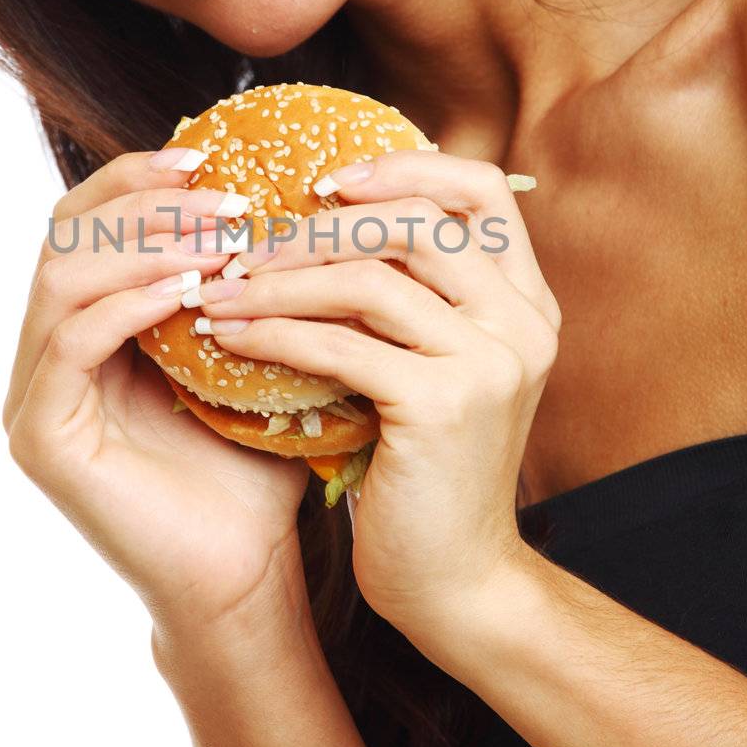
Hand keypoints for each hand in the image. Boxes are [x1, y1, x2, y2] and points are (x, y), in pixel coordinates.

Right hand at [1, 151, 309, 641]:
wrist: (247, 574)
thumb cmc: (256, 466)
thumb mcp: (251, 352)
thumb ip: (240, 281)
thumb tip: (272, 186)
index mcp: (85, 327)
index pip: (86, 221)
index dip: (136, 177)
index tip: (210, 152)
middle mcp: (45, 356)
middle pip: (62, 234)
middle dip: (143, 200)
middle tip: (224, 194)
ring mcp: (32, 397)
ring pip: (59, 279)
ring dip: (143, 245)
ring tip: (224, 238)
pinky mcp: (40, 437)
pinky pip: (70, 343)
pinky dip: (128, 303)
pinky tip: (191, 291)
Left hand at [189, 151, 560, 636]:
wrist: (454, 580)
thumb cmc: (426, 471)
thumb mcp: (435, 369)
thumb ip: (414, 299)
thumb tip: (329, 219)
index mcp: (527, 301)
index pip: (481, 189)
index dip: (403, 167)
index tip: (328, 183)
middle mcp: (523, 322)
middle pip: (418, 220)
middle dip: (320, 225)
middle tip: (248, 246)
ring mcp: (492, 362)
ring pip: (370, 277)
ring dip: (280, 281)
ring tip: (219, 291)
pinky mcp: (445, 405)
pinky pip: (342, 346)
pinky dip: (275, 336)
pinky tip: (229, 340)